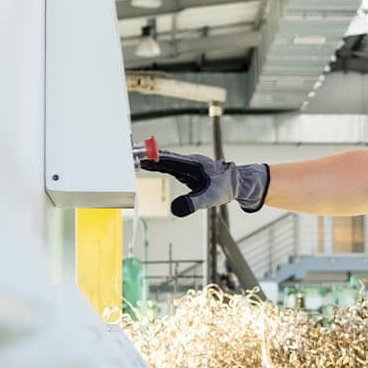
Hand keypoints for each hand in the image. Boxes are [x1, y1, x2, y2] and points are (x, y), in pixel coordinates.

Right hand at [136, 148, 270, 216]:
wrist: (239, 183)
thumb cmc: (227, 187)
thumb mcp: (211, 197)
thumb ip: (194, 203)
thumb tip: (175, 210)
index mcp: (192, 164)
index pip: (168, 160)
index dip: (152, 159)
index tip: (138, 158)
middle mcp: (189, 162)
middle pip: (164, 157)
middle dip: (147, 157)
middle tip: (129, 157)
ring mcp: (188, 165)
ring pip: (166, 160)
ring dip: (151, 160)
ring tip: (133, 160)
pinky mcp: (188, 171)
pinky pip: (169, 165)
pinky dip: (158, 165)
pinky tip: (149, 166)